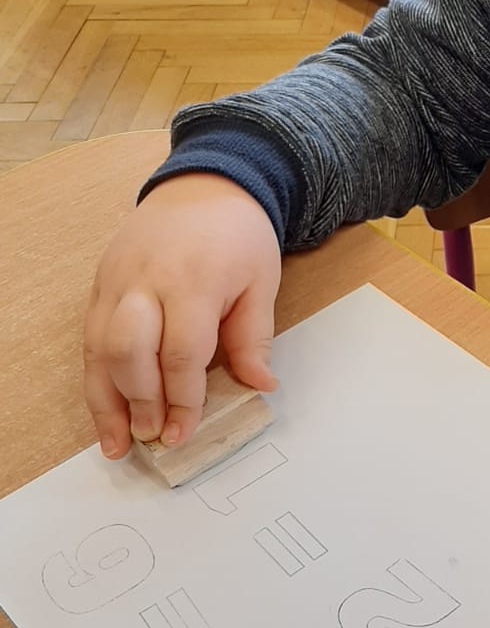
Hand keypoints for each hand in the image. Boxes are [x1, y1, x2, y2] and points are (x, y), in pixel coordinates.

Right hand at [84, 173, 281, 458]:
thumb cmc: (238, 234)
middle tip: (155, 437)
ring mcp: (116, 280)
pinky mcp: (100, 283)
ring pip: (98, 348)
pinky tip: (104, 409)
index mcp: (193, 279)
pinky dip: (95, 378)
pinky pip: (89, 337)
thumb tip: (260, 385)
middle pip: (129, 351)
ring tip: (118, 443)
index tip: (185, 431)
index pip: (181, 351)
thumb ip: (254, 335)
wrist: (204, 184)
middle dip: (139, 401)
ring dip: (105, 401)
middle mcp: (146, 280)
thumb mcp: (262, 280)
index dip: (182, 398)